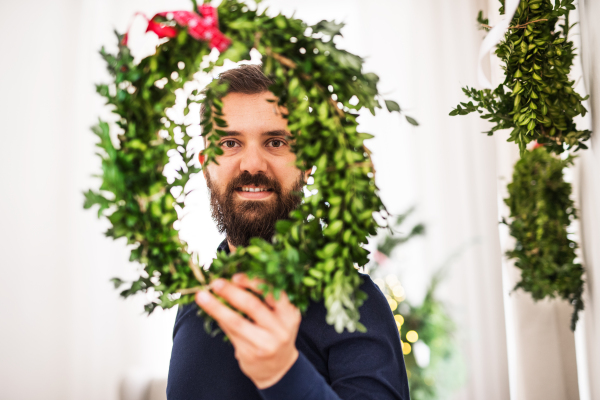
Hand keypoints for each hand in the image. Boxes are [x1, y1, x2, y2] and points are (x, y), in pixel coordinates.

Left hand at [195, 273, 300, 388]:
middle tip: (215, 283)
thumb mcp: (281, 316)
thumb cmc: (276, 333)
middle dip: (231, 292)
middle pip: (253, 306)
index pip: (273, 292)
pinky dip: (220, 319)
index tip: (236, 276)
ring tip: (202, 296)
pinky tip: (210, 310)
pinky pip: (230, 333)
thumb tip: (235, 278)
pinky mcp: (250, 354)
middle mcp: (279, 329)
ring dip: (216, 307)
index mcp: (289, 314)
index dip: (253, 282)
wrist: (279, 367)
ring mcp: (265, 343)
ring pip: (236, 322)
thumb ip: (265, 299)